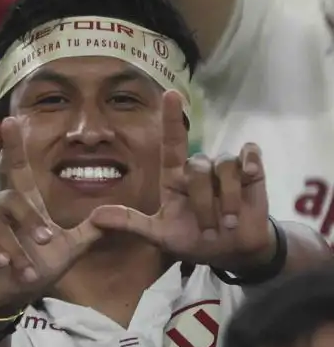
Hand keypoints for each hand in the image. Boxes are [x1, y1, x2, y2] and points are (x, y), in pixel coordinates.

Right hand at [0, 118, 101, 316]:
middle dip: (29, 222)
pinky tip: (2, 263)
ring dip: (14, 248)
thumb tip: (111, 214)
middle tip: (46, 244)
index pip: (16, 169)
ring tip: (24, 270)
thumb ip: (88, 233)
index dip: (13, 145)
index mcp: (21, 204)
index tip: (10, 121)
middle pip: (11, 199)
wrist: (7, 295)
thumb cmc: (35, 270)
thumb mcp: (68, 253)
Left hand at [88, 91, 275, 269]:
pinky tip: (250, 174)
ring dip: (227, 199)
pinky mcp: (251, 170)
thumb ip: (131, 223)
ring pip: (223, 165)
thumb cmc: (194, 241)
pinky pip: (249, 154)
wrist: (231, 252)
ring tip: (228, 222)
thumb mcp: (160, 236)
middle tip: (210, 230)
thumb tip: (96, 216)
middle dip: (203, 202)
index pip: (171, 142)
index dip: (171, 118)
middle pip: (198, 166)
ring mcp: (224, 167)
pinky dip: (251, 162)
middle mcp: (197, 168)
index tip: (171, 94)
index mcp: (174, 177)